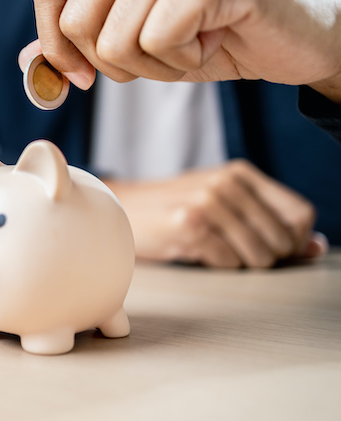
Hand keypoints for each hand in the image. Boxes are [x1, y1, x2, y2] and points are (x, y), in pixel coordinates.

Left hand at [22, 0, 340, 102]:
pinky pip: (159, 40)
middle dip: (114, 63)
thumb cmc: (209, 34)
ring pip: (116, 40)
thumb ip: (78, 45)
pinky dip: (185, 61)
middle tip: (162, 49)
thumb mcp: (132, 40)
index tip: (81, 77)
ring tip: (193, 39)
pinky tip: (215, 36)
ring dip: (155, 65)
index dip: (54, 45)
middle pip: (77, 22)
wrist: (292, 37)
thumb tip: (25, 62)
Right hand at [102, 160, 326, 267]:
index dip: (295, 241)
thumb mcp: (223, 205)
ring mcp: (208, 203)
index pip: (301, 214)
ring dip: (239, 263)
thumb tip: (318, 248)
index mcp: (240, 173)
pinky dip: (216, 265)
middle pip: (283, 240)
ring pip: (259, 256)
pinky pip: (229, 263)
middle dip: (265, 257)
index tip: (272, 248)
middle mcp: (227, 183)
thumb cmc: (172, 209)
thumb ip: (269, 222)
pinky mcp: (190, 226)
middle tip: (232, 250)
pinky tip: (195, 251)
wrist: (120, 209)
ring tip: (213, 249)